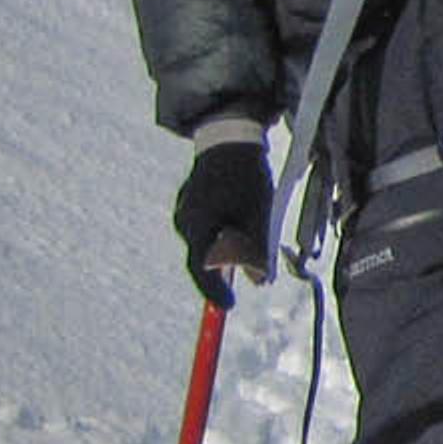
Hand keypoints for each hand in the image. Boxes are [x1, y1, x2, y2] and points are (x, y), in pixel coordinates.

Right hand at [174, 139, 272, 306]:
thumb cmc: (247, 175)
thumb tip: (259, 281)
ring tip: (251, 229)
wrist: (230, 136)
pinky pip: (205, 228)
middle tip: (253, 267)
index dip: (215, 292)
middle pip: (204, 257)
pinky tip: (239, 217)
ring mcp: (183, 211)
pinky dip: (222, 232)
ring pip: (206, 242)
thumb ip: (257, 250)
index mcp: (199, 225)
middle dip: (227, 266)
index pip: (201, 270)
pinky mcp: (188, 203)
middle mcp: (185, 221)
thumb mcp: (259, 214)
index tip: (228, 306)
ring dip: (227, 246)